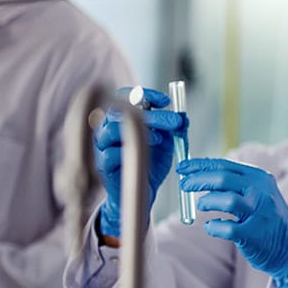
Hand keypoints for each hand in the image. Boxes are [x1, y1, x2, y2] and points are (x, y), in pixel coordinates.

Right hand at [95, 89, 186, 237]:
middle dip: (152, 114)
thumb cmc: (151, 164)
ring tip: (160, 139)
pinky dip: (128, 151)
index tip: (166, 101)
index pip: (127, 97)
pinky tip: (144, 155)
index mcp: (123, 119)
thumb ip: (173, 130)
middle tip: (175, 122)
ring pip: (111, 129)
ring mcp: (103, 147)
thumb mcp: (167, 144)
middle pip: (121, 111)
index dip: (146, 95)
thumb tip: (183, 117)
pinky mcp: (103, 165)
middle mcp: (109, 128)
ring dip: (140, 132)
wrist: (143, 191)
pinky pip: (109, 153)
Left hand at [177, 158, 287, 287]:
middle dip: (198, 180)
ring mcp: (260, 214)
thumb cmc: (266, 218)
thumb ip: (234, 183)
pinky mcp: (254, 235)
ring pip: (226, 200)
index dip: (200, 165)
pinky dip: (213, 227)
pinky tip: (212, 227)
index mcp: (260, 178)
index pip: (225, 165)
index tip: (183, 168)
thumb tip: (199, 173)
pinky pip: (226, 228)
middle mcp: (262, 193)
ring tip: (201, 206)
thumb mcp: (258, 193)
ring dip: (207, 202)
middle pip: (223, 179)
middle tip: (184, 185)